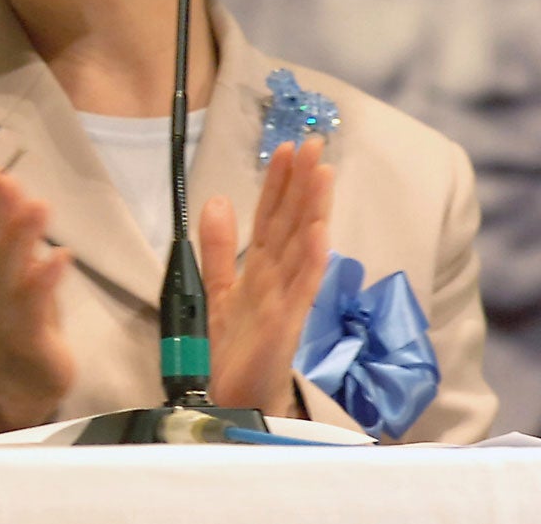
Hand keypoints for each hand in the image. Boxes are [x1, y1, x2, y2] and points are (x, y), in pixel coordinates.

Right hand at [0, 168, 74, 433]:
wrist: (25, 384)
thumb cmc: (26, 323)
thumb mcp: (20, 277)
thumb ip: (15, 239)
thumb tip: (13, 193)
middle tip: (5, 180)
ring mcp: (8, 316)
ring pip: (11, 274)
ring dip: (21, 239)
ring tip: (37, 205)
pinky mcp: (30, 339)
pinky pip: (35, 308)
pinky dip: (45, 280)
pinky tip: (60, 254)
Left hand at [200, 138, 333, 415]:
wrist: (233, 397)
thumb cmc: (234, 349)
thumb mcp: (219, 289)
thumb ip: (218, 247)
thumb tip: (218, 200)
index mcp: (260, 269)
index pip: (270, 217)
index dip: (278, 183)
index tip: (286, 148)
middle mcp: (277, 278)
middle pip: (290, 223)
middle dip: (301, 184)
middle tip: (312, 143)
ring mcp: (286, 300)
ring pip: (302, 246)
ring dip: (313, 210)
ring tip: (322, 172)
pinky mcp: (287, 325)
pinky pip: (302, 287)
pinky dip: (311, 260)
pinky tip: (319, 232)